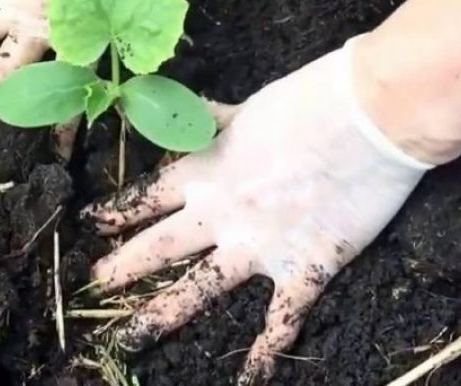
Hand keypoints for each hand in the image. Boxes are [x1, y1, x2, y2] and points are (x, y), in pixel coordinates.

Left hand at [84, 38, 433, 384]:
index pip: (148, 196)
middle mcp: (221, 214)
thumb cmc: (309, 102)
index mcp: (206, 170)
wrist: (367, 118)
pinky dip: (265, 352)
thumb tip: (190, 110)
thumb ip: (214, 121)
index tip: (94, 224)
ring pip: (199, 290)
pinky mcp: (303, 268)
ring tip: (129, 338)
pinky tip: (249, 378)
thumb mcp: (248, 107)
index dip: (118, 211)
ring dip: (162, 316)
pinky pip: (279, 320)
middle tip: (94, 285)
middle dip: (121, 268)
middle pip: (158, 248)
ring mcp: (259, 246)